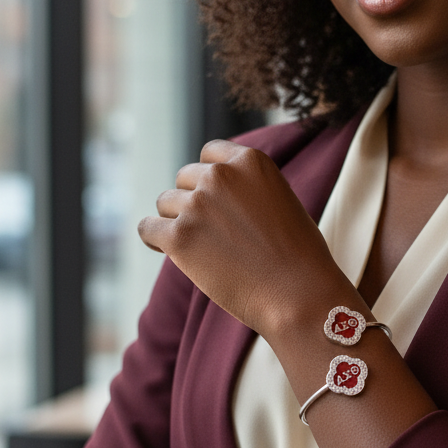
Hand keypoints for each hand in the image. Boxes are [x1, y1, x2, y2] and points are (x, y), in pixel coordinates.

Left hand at [137, 141, 345, 334]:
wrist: (299, 294)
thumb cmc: (299, 256)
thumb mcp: (280, 201)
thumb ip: (248, 188)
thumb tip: (213, 193)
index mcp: (249, 161)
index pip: (210, 154)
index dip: (209, 178)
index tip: (215, 200)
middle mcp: (220, 176)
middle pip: (185, 178)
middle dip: (193, 201)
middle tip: (212, 233)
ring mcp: (198, 205)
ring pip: (165, 203)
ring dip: (177, 221)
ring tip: (201, 248)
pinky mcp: (179, 237)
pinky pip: (148, 228)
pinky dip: (154, 239)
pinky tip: (166, 250)